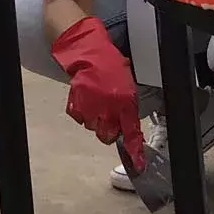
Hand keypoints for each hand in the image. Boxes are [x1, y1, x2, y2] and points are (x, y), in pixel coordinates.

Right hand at [50, 17, 144, 167]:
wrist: (87, 51)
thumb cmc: (109, 64)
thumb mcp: (127, 85)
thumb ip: (128, 106)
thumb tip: (128, 123)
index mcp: (124, 101)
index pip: (130, 130)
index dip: (134, 148)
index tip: (138, 162)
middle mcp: (108, 106)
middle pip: (107, 136)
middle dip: (109, 131)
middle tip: (109, 120)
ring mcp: (90, 106)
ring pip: (92, 127)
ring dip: (95, 120)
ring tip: (96, 104)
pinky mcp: (76, 103)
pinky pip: (79, 118)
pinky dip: (82, 112)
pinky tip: (86, 101)